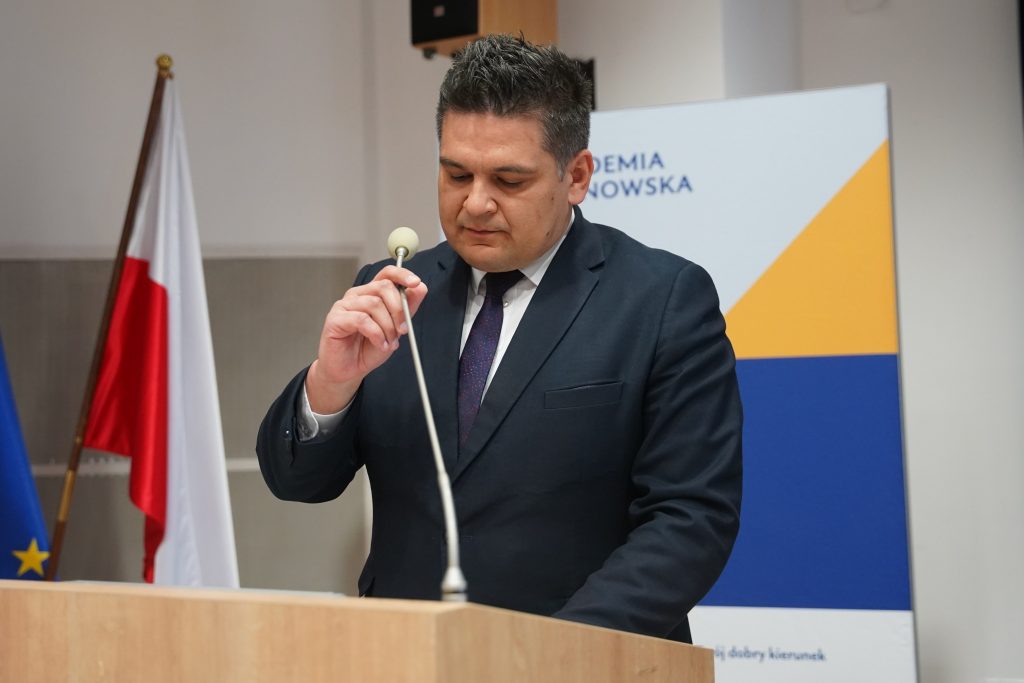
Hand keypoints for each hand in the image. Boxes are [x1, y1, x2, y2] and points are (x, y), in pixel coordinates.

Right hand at [306, 266, 427, 412]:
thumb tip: (420, 288)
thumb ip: (407, 308)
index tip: (416, 283)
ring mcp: (344, 305)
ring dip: (387, 327)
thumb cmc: (367, 349)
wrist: (349, 370)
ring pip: (374, 304)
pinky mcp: (335, 319)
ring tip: (389, 342)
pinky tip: (379, 344)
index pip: (387, 274)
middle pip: (383, 287)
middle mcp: (357, 295)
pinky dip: (376, 334)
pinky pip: (362, 320)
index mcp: (371, 293)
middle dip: (399, 309)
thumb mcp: (395, 328)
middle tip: (403, 329)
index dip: (402, 275)